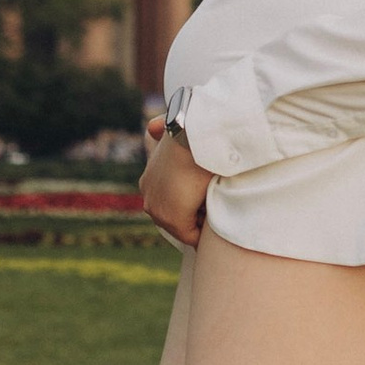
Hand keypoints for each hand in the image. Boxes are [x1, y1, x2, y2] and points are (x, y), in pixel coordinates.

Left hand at [139, 121, 212, 249]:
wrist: (194, 135)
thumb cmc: (190, 133)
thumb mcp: (170, 134)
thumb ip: (162, 136)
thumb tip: (153, 127)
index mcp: (149, 179)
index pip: (168, 200)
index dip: (188, 202)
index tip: (204, 196)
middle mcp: (148, 196)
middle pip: (172, 218)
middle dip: (192, 215)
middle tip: (211, 204)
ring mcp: (158, 209)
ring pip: (182, 227)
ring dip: (199, 222)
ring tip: (215, 209)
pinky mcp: (173, 218)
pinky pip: (191, 237)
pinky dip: (204, 235)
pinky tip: (216, 221)